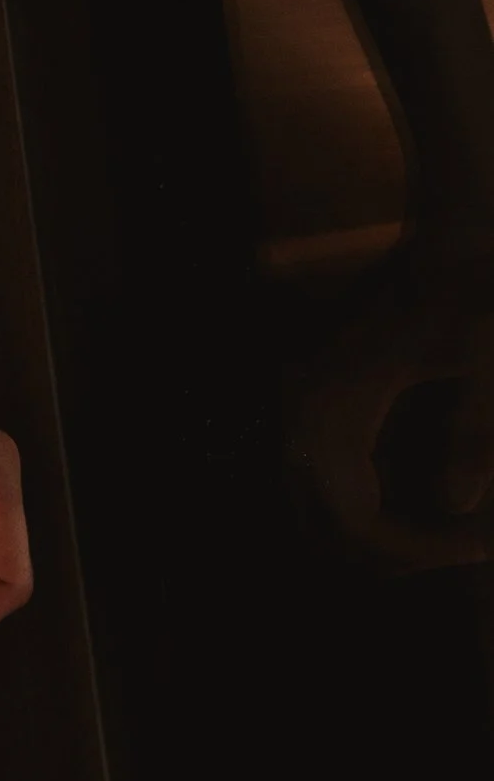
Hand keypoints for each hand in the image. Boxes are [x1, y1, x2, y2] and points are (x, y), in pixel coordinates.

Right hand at [286, 233, 493, 568]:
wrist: (455, 228)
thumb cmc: (475, 287)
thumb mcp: (487, 353)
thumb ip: (475, 428)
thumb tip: (458, 504)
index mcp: (334, 403)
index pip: (355, 523)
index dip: (418, 552)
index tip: (482, 548)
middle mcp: (305, 410)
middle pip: (330, 526)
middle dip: (398, 552)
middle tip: (470, 547)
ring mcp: (306, 404)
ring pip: (322, 506)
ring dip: (381, 532)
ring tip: (454, 533)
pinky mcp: (322, 397)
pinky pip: (331, 479)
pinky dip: (374, 504)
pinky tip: (430, 500)